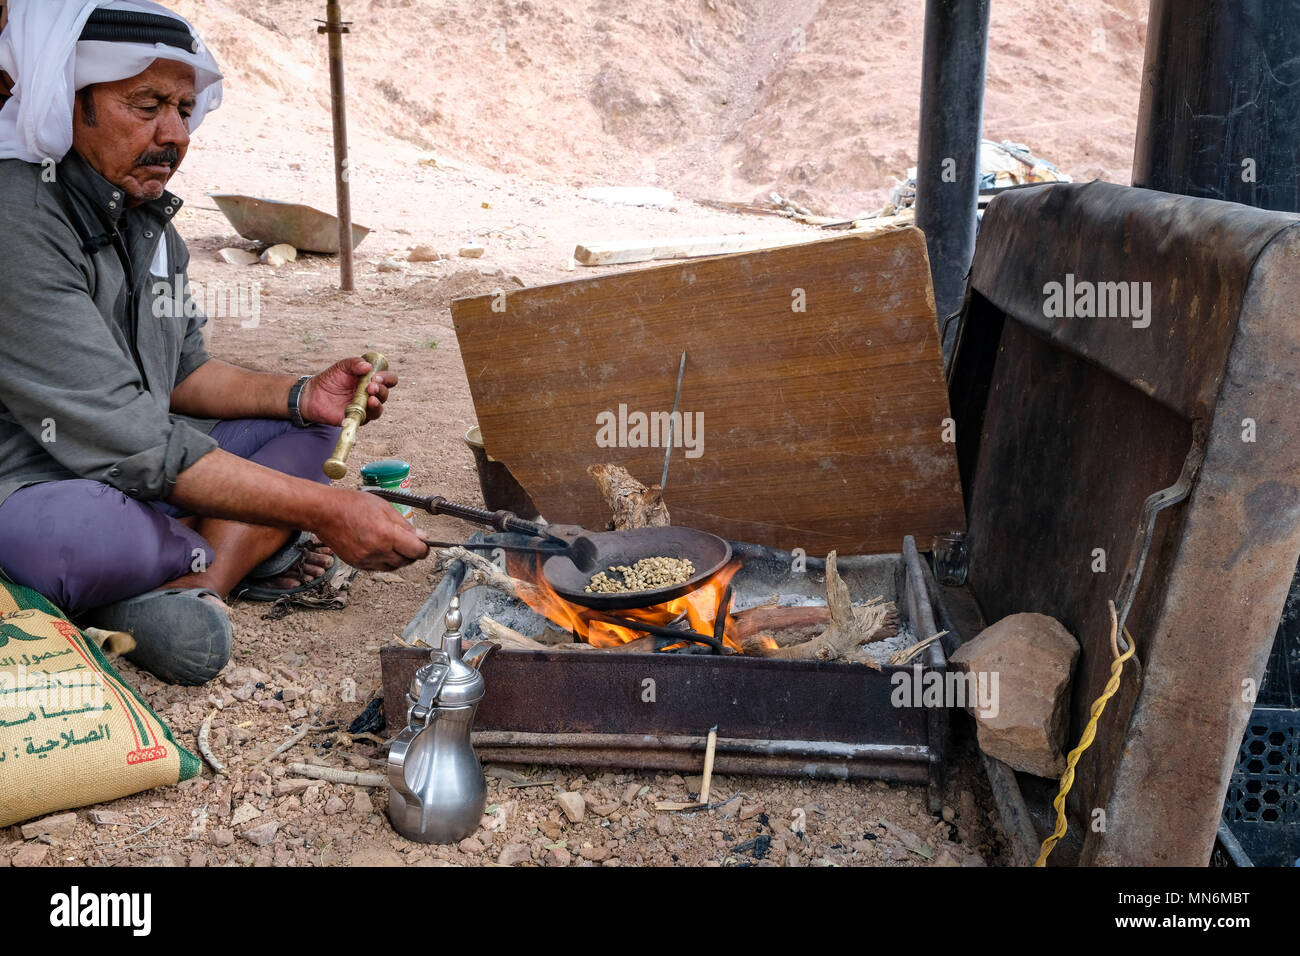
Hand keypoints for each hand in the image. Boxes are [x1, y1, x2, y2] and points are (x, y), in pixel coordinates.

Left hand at [299, 356, 397, 425]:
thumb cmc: (330, 379)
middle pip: (386, 393)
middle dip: (382, 389)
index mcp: (370, 380)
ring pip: (380, 407)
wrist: (313, 395)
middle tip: (371, 385)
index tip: (377, 376)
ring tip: (371, 397)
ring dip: (378, 401)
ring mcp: (365, 407)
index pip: (387, 379)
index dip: (386, 378)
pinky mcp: (358, 418)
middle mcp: (371, 394)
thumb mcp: (342, 366)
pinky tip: (366, 405)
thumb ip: (354, 363)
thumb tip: (368, 366)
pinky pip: (368, 418)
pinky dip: (369, 412)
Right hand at [315, 489, 429, 570]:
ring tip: (393, 543)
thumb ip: (405, 525)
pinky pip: (379, 567)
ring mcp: (366, 560)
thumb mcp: (384, 507)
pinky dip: (384, 560)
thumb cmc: (351, 505)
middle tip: (410, 542)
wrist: (324, 513)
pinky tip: (381, 548)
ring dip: (399, 558)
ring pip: (393, 566)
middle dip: (412, 553)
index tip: (424, 544)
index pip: (417, 551)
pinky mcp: (357, 565)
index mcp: (386, 535)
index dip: (423, 548)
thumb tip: (421, 537)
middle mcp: (377, 551)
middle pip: (407, 561)